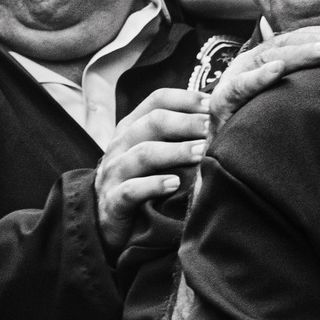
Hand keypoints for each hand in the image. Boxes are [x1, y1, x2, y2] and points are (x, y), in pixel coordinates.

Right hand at [95, 86, 209, 250]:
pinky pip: (131, 190)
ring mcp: (114, 173)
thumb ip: (175, 134)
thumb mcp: (152, 152)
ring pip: (143, 154)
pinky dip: (153, 185)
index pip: (157, 100)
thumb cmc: (138, 179)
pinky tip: (174, 184)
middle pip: (153, 122)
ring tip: (200, 153)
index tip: (212, 105)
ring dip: (175, 152)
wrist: (105, 220)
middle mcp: (121, 144)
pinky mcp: (113, 202)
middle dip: (186, 123)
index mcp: (132, 127)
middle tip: (212, 128)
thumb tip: (215, 117)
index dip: (185, 99)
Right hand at [206, 23, 319, 134]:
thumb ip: (300, 75)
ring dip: (300, 54)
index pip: (296, 38)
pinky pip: (241, 87)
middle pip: (287, 44)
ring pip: (268, 59)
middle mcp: (249, 62)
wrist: (218, 152)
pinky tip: (278, 70)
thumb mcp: (278, 93)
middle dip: (319, 41)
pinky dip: (259, 77)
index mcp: (263, 57)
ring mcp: (234, 79)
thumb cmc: (252, 119)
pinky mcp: (222, 101)